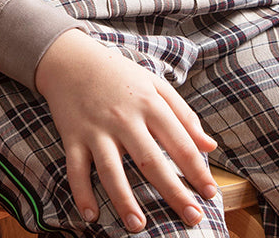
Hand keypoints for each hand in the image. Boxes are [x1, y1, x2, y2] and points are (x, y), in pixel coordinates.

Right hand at [34, 28, 216, 231]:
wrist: (67, 57)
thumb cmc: (115, 72)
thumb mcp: (153, 83)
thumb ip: (182, 113)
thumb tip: (210, 146)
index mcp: (147, 104)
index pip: (179, 142)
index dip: (198, 170)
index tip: (210, 194)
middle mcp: (122, 119)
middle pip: (150, 162)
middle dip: (173, 193)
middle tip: (193, 218)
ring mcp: (95, 129)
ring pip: (111, 170)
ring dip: (124, 200)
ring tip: (138, 226)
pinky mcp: (72, 135)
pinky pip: (76, 168)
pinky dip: (81, 192)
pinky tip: (91, 215)